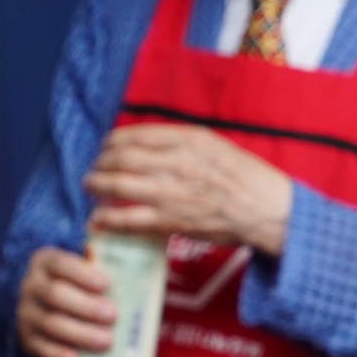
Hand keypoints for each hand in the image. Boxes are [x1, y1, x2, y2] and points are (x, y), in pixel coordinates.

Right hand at [15, 245, 115, 356]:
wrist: (54, 306)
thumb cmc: (84, 284)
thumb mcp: (88, 266)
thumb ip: (108, 260)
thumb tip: (148, 250)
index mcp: (46, 261)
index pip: (60, 263)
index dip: (81, 273)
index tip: (107, 284)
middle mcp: (31, 285)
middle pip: (55, 295)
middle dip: (85, 306)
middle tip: (114, 315)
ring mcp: (26, 312)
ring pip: (50, 323)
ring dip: (79, 333)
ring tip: (106, 341)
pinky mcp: (26, 338)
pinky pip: (39, 348)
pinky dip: (57, 355)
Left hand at [84, 126, 297, 255]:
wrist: (266, 209)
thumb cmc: (243, 176)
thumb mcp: (214, 145)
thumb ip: (180, 142)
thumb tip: (146, 144)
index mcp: (187, 140)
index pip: (134, 136)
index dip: (112, 143)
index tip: (105, 148)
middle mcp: (175, 163)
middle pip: (120, 158)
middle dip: (99, 164)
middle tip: (93, 170)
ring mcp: (171, 193)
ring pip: (118, 186)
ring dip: (96, 186)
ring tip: (90, 188)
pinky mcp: (171, 221)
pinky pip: (129, 219)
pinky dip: (107, 218)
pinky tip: (98, 218)